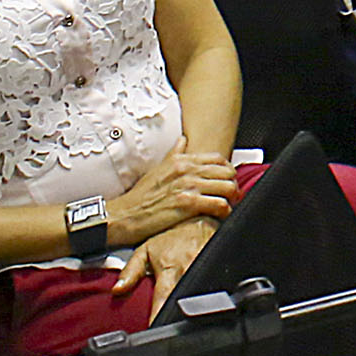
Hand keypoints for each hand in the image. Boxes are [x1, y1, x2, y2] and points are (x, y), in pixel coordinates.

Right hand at [106, 148, 239, 248]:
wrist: (123, 216)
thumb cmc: (139, 196)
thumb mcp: (158, 169)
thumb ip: (174, 154)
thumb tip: (183, 139)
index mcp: (181, 161)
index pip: (218, 158)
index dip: (226, 169)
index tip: (226, 179)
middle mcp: (187, 170)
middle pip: (227, 171)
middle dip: (232, 183)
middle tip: (230, 194)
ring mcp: (188, 187)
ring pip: (228, 187)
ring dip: (231, 197)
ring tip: (228, 204)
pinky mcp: (188, 205)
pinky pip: (219, 204)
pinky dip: (224, 210)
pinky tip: (221, 215)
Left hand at [114, 216, 217, 316]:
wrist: (201, 220)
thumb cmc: (172, 237)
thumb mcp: (146, 250)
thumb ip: (131, 271)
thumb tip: (117, 290)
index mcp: (170, 268)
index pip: (163, 298)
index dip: (159, 314)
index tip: (155, 327)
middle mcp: (189, 269)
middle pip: (184, 299)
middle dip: (176, 314)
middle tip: (170, 324)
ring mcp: (206, 269)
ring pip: (201, 294)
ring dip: (192, 304)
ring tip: (184, 316)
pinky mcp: (218, 269)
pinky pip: (213, 287)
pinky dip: (206, 296)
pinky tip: (201, 301)